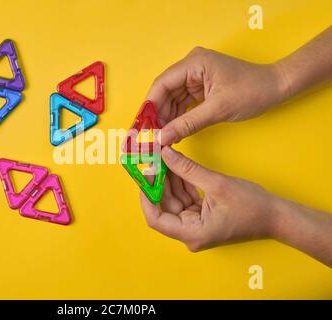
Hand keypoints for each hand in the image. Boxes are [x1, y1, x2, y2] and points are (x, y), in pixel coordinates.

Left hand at [140, 146, 279, 251]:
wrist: (277, 216)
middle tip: (153, 161)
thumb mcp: (217, 184)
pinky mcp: (202, 218)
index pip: (156, 219)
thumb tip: (165, 154)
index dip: (146, 197)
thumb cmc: (252, 205)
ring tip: (163, 159)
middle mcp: (191, 233)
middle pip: (165, 207)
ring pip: (174, 202)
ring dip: (169, 181)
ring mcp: (196, 226)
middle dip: (158, 184)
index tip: (144, 176)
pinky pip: (186, 200)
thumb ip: (188, 169)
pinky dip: (181, 184)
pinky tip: (176, 166)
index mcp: (192, 233)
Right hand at [146, 47, 289, 144]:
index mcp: (194, 63)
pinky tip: (174, 132)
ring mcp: (195, 76)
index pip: (162, 84)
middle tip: (150, 136)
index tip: (142, 126)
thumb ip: (187, 124)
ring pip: (172, 99)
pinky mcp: (200, 86)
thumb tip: (163, 138)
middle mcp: (191, 66)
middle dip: (157, 115)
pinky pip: (182, 102)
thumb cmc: (252, 92)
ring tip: (161, 138)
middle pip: (164, 92)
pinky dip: (178, 117)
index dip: (149, 106)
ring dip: (167, 118)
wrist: (276, 88)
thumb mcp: (217, 110)